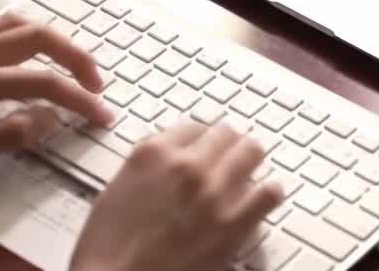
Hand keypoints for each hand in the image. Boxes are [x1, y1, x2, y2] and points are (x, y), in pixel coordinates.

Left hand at [0, 11, 112, 184]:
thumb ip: (8, 134)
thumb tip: (52, 118)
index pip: (43, 83)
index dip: (80, 99)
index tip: (103, 116)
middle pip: (38, 37)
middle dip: (76, 56)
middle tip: (97, 84)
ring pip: (13, 22)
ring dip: (49, 36)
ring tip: (67, 60)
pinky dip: (11, 27)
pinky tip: (15, 41)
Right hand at [71, 123, 284, 270]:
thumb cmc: (108, 251)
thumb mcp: (115, 192)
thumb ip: (147, 170)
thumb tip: (167, 164)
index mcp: (154, 154)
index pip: (193, 127)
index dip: (200, 140)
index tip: (204, 148)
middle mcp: (187, 166)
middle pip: (225, 134)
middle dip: (226, 147)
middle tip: (227, 158)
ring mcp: (214, 193)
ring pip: (252, 152)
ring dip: (248, 162)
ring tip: (247, 172)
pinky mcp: (234, 224)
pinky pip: (270, 193)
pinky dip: (268, 193)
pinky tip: (262, 198)